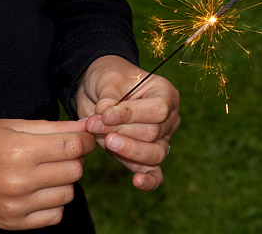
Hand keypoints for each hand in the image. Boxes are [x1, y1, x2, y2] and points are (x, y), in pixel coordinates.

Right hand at [0, 118, 95, 229]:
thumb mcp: (13, 124)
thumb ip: (52, 127)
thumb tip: (85, 127)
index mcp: (20, 150)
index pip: (72, 147)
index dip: (84, 138)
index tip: (83, 135)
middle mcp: (19, 181)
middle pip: (74, 171)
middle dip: (74, 158)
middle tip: (61, 150)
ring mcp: (16, 206)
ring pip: (67, 195)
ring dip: (63, 181)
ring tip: (45, 169)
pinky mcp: (13, 223)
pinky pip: (53, 216)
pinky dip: (52, 202)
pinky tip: (38, 189)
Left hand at [76, 55, 179, 190]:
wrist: (97, 90)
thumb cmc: (107, 79)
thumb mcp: (107, 80)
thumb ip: (109, 98)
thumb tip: (107, 114)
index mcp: (164, 93)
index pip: (157, 110)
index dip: (132, 115)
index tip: (105, 114)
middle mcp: (168, 117)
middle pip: (153, 133)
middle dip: (121, 131)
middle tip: (93, 124)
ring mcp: (161, 139)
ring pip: (155, 154)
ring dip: (128, 150)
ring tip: (107, 141)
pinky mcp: (146, 156)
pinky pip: (155, 172)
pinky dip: (148, 180)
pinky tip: (137, 181)